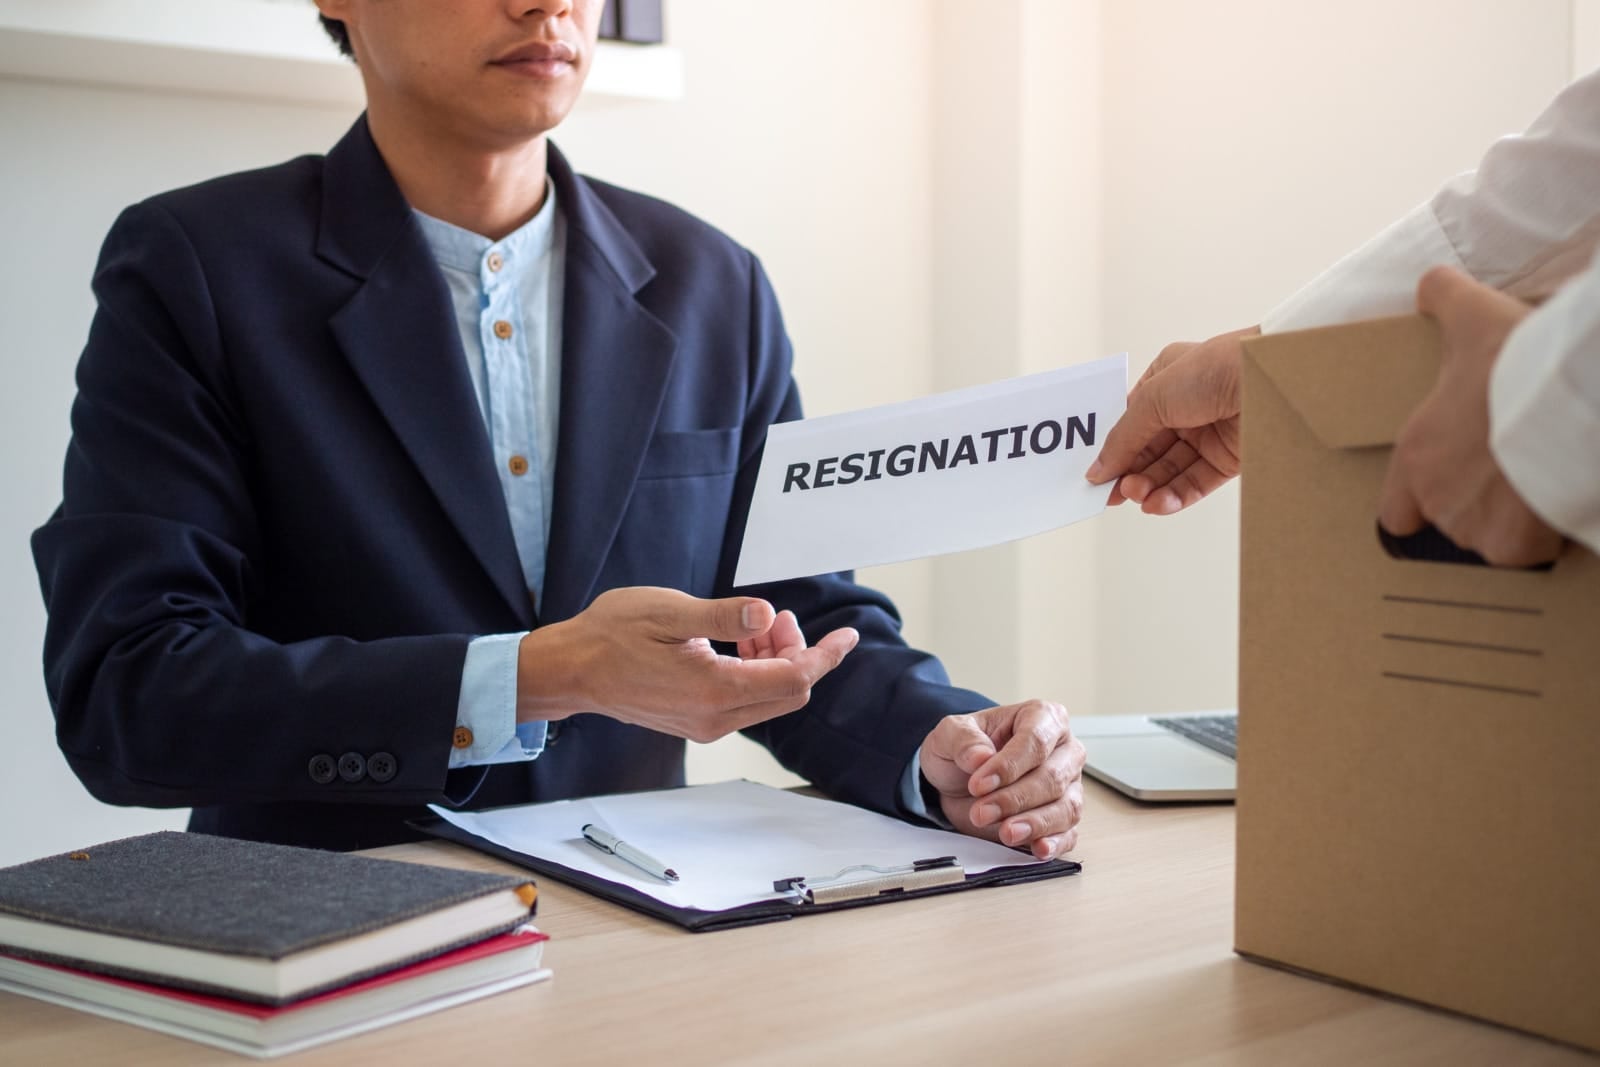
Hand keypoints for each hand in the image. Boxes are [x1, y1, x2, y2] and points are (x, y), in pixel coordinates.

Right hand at [515, 587, 858, 741]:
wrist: (572, 671)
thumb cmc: (612, 635)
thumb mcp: (670, 612)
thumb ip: (724, 615)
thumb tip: (767, 613)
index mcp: (714, 689)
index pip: (794, 678)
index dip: (826, 655)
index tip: (849, 634)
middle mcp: (715, 716)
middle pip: (789, 692)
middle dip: (798, 652)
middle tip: (776, 616)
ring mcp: (706, 724)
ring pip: (769, 697)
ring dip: (775, 660)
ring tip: (755, 624)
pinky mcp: (696, 721)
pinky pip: (745, 700)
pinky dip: (755, 671)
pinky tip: (738, 643)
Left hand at [919, 701, 1085, 858]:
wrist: (959, 780)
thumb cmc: (965, 750)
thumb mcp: (949, 735)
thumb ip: (963, 740)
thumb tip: (980, 756)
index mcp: (1042, 718)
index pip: (1036, 740)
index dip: (1008, 765)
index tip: (978, 784)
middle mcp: (1063, 750)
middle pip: (1052, 777)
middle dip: (1014, 799)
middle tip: (981, 812)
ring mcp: (1068, 785)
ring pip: (1065, 807)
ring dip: (1033, 823)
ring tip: (1005, 833)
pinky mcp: (1064, 817)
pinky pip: (1069, 833)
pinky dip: (1054, 843)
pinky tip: (1037, 848)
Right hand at [1085, 326, 1254, 513]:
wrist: (1274, 376)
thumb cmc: (1217, 368)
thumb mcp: (1153, 398)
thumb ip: (1123, 437)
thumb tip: (1098, 469)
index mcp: (1166, 378)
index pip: (1131, 419)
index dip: (1113, 447)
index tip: (1096, 474)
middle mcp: (1187, 405)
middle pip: (1148, 448)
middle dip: (1130, 471)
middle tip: (1114, 492)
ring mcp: (1209, 431)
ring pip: (1170, 469)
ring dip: (1149, 486)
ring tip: (1137, 495)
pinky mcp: (1231, 457)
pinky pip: (1196, 482)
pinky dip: (1175, 496)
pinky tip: (1158, 503)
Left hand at [1378, 266, 1560, 566]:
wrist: (1565, 399)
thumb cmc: (1515, 361)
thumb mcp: (1473, 314)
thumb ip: (1444, 297)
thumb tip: (1431, 284)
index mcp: (1416, 457)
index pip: (1395, 512)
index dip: (1421, 505)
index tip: (1456, 487)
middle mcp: (1436, 499)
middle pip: (1455, 521)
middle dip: (1484, 503)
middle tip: (1516, 470)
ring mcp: (1474, 527)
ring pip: (1492, 538)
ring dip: (1515, 521)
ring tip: (1542, 482)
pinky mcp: (1516, 548)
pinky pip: (1530, 553)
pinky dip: (1547, 537)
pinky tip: (1562, 502)